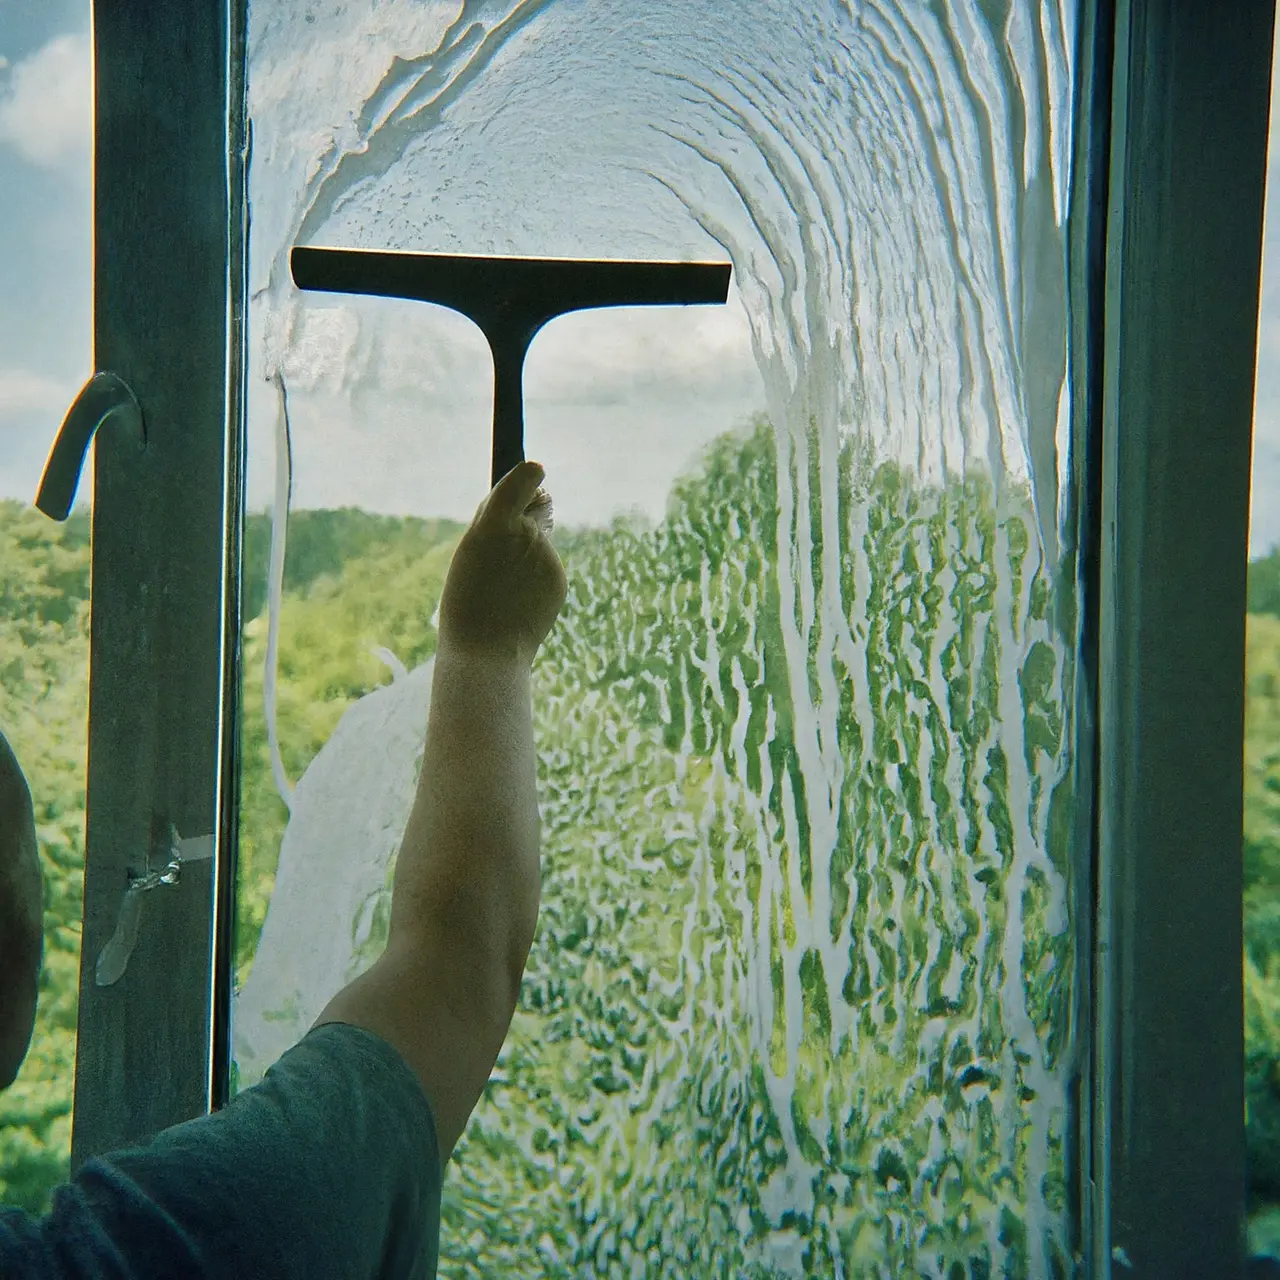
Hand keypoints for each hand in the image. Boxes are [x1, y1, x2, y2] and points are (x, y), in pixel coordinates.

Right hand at [436, 461, 566, 665]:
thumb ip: (498, 525)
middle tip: (517, 528)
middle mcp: (525, 535)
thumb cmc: (467, 601)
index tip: (536, 472)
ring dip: (529, 552)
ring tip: (504, 585)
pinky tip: (518, 601)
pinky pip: (547, 568)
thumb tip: (529, 504)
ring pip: (542, 541)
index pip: (525, 479)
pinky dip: (536, 578)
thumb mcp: (472, 552)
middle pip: (541, 506)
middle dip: (533, 510)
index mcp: (495, 524)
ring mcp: (547, 559)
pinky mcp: (558, 580)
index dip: (531, 476)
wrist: (486, 651)